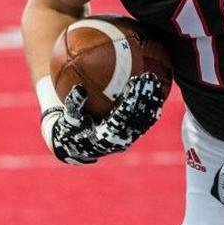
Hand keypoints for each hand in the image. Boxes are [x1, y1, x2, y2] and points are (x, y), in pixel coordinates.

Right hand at [42, 75, 165, 164]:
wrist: (78, 148)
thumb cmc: (71, 129)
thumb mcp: (68, 119)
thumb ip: (73, 105)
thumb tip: (79, 89)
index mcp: (105, 137)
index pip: (122, 116)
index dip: (130, 99)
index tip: (134, 81)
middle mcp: (121, 140)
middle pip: (139, 116)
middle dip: (145, 96)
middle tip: (149, 77)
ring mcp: (129, 138)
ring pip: (146, 118)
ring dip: (152, 99)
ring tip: (153, 79)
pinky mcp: (134, 136)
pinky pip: (147, 120)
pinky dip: (152, 106)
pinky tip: (155, 90)